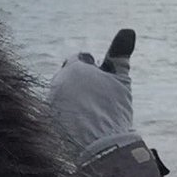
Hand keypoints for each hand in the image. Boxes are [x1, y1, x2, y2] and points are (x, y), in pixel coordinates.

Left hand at [48, 29, 136, 162]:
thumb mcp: (120, 79)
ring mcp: (51, 102)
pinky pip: (57, 110)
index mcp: (73, 68)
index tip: (103, 80)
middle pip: (69, 75)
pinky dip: (67, 114)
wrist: (103, 146)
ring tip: (90, 113)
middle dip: (81, 82)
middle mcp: (57, 82)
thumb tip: (128, 30)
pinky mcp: (48, 120)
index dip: (94, 67)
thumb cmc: (114, 109)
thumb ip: (120, 53)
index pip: (79, 58)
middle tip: (98, 98)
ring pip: (62, 93)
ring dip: (73, 98)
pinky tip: (80, 124)